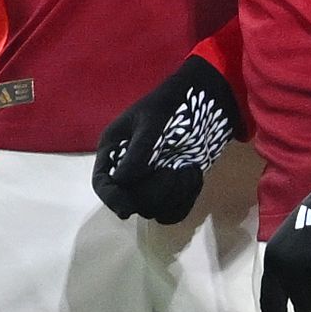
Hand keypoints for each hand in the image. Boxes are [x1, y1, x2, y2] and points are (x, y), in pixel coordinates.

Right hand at [93, 54, 242, 223]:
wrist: (207, 100)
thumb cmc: (174, 104)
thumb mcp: (153, 122)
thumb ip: (139, 151)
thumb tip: (121, 182)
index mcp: (115, 150)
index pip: (103, 183)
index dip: (112, 199)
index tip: (126, 210)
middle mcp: (129, 170)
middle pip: (130, 200)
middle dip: (153, 191)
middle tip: (173, 171)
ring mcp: (152, 181)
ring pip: (153, 208)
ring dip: (173, 194)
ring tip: (188, 169)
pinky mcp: (174, 189)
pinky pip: (174, 210)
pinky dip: (185, 198)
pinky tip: (193, 175)